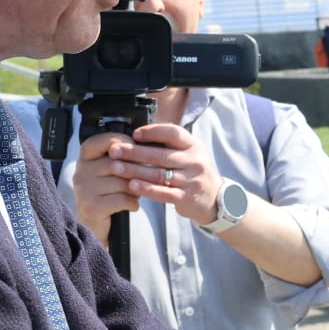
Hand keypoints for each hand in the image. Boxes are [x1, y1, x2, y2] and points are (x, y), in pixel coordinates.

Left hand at [75, 123, 225, 230]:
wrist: (213, 197)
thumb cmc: (193, 172)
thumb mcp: (189, 153)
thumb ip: (168, 144)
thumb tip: (138, 133)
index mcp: (193, 146)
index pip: (173, 133)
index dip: (153, 132)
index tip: (134, 134)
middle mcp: (194, 161)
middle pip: (161, 155)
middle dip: (135, 152)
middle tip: (115, 151)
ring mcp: (192, 180)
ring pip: (159, 174)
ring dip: (135, 170)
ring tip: (116, 168)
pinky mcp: (187, 197)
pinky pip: (164, 193)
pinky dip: (146, 189)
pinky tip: (132, 185)